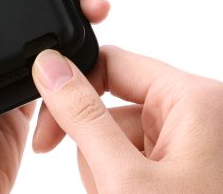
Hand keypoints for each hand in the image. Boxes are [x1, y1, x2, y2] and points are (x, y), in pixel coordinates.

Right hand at [32, 47, 222, 192]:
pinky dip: (122, 181)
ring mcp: (194, 144)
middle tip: (107, 187)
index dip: (72, 89)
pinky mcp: (187, 169)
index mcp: (194, 100)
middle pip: (114, 104)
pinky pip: (135, 158)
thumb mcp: (126, 182)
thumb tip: (49, 65)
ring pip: (120, 136)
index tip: (47, 127)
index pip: (112, 64)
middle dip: (96, 146)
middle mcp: (198, 114)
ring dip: (107, 170)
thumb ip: (82, 116)